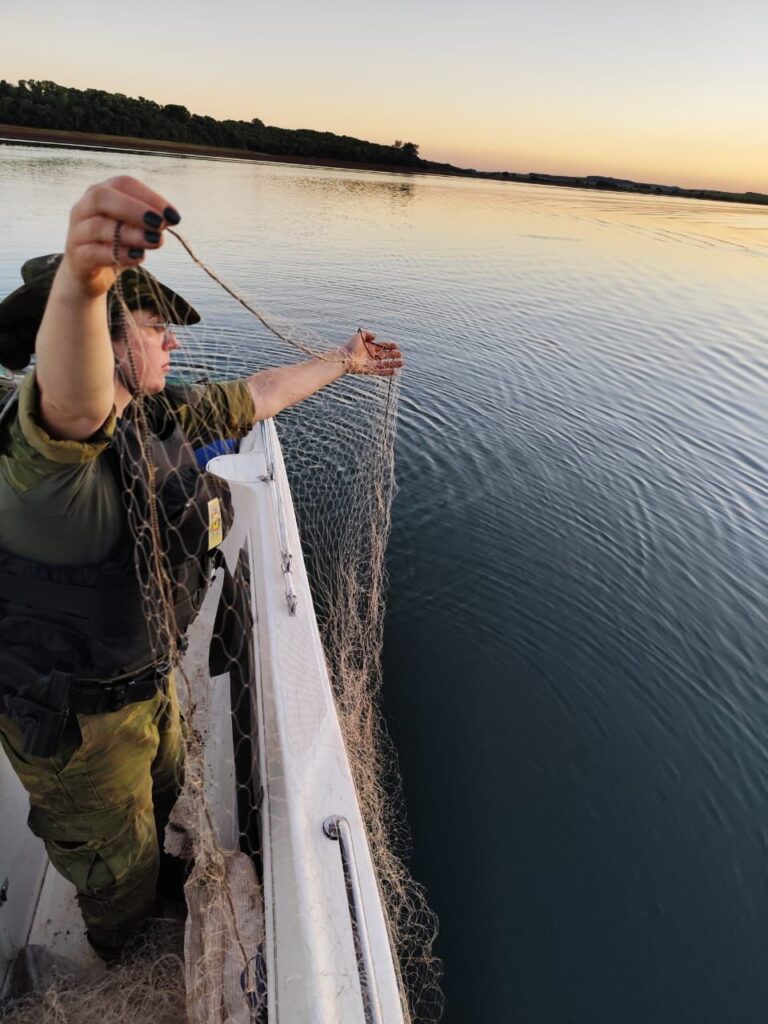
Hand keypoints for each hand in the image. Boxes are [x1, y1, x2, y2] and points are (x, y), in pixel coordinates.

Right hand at [61, 175, 180, 297]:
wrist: (89, 276)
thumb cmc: (114, 246)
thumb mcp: (132, 230)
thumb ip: (147, 222)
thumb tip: (168, 219)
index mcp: (99, 195)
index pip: (122, 184)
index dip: (149, 196)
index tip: (173, 216)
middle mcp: (83, 209)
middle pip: (102, 197)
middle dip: (134, 209)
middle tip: (160, 224)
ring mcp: (76, 233)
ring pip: (99, 227)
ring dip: (132, 234)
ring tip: (155, 241)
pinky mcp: (77, 258)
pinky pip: (95, 253)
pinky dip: (119, 254)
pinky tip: (138, 257)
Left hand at [340, 330, 403, 376]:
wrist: (343, 358)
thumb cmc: (350, 346)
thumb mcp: (359, 336)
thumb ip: (368, 334)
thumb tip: (376, 336)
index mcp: (370, 347)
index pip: (382, 346)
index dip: (390, 346)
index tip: (396, 346)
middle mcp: (371, 356)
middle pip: (385, 355)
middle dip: (393, 355)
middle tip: (401, 355)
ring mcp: (371, 364)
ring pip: (385, 364)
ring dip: (393, 364)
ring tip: (402, 363)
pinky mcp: (369, 371)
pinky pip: (380, 372)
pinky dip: (387, 372)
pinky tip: (394, 372)